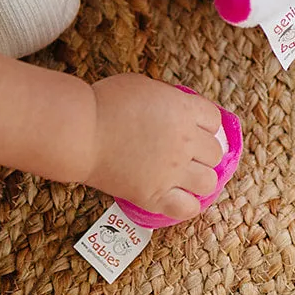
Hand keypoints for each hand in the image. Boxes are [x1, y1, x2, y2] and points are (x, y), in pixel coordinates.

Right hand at [83, 75, 225, 220]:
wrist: (80, 132)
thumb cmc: (104, 103)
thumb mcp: (144, 86)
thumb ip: (168, 100)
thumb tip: (177, 110)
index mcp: (183, 110)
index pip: (214, 121)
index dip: (205, 125)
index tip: (194, 130)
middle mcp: (184, 142)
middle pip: (215, 153)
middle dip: (202, 152)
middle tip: (185, 154)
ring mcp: (172, 172)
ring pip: (208, 182)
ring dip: (200, 179)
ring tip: (185, 178)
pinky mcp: (155, 196)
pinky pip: (188, 208)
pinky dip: (188, 204)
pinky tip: (179, 198)